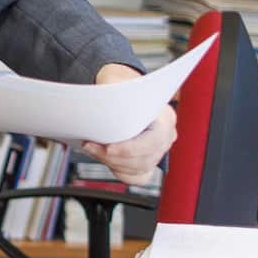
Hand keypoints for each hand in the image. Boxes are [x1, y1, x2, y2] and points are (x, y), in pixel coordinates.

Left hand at [82, 63, 176, 185]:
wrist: (123, 92)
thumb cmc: (122, 86)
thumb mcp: (115, 80)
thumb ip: (111, 89)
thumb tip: (98, 103)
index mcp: (165, 117)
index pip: (154, 141)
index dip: (131, 148)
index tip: (109, 148)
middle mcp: (166, 137)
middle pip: (144, 159)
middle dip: (114, 156)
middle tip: (90, 146)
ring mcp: (158, 151)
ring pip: (138, 169)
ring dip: (112, 163)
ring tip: (91, 148)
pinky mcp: (148, 161)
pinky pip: (136, 176)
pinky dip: (118, 170)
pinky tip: (102, 157)